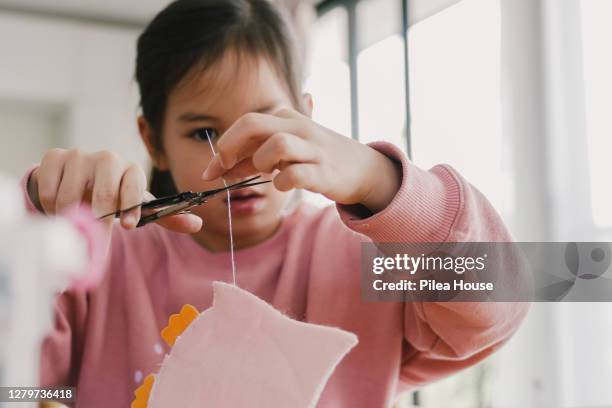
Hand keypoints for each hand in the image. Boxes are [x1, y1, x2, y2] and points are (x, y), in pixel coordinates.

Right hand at [28, 149, 201, 232]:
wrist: (77, 182)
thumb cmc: (114, 197)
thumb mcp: (139, 207)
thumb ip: (166, 216)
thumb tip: (198, 224)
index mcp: (132, 170)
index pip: (134, 185)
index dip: (130, 205)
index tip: (127, 225)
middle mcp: (108, 159)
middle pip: (103, 192)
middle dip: (99, 217)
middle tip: (94, 229)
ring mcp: (80, 156)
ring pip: (71, 195)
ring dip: (71, 216)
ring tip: (75, 218)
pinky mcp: (56, 157)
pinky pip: (50, 189)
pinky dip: (51, 206)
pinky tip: (58, 208)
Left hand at [201, 109, 401, 212]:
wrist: (362, 169)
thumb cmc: (315, 158)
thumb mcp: (283, 152)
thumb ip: (251, 158)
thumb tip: (217, 169)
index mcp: (285, 117)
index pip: (245, 124)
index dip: (223, 147)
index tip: (212, 170)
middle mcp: (299, 127)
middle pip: (253, 123)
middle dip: (229, 146)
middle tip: (224, 169)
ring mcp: (313, 148)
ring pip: (277, 144)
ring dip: (262, 162)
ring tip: (269, 173)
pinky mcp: (325, 172)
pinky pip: (296, 174)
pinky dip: (282, 182)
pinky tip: (283, 185)